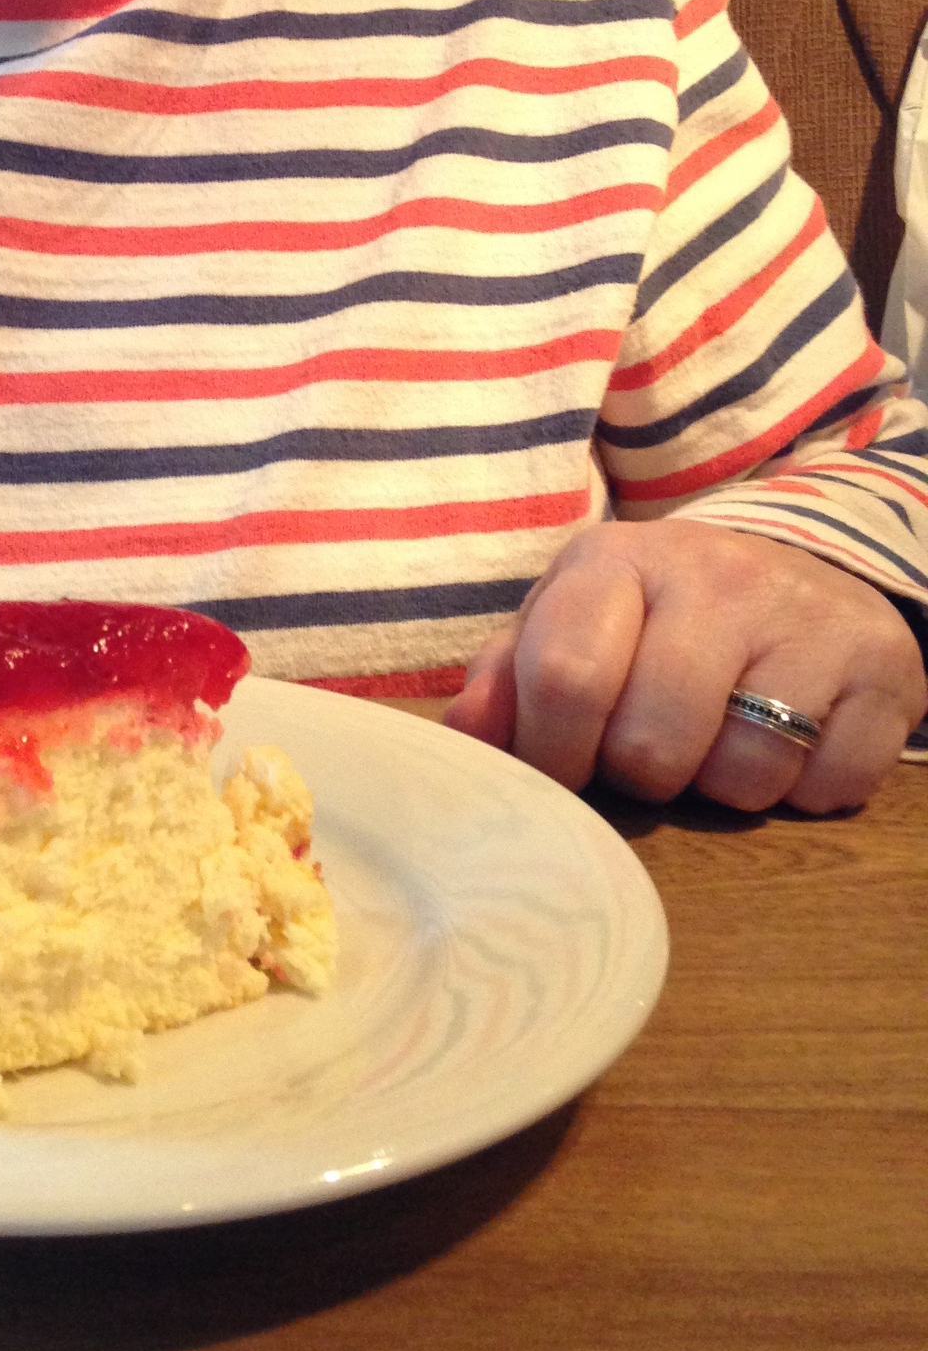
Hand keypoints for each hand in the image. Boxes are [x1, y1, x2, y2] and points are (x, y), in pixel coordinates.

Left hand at [444, 519, 927, 812]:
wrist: (791, 570)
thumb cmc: (651, 617)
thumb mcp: (567, 622)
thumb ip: (506, 677)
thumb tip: (466, 740)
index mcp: (616, 559)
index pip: (568, 677)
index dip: (554, 754)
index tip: (561, 769)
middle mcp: (715, 573)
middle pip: (652, 746)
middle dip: (639, 775)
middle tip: (649, 748)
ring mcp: (806, 616)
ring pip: (742, 776)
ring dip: (721, 787)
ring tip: (718, 738)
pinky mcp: (884, 665)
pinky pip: (827, 785)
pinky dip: (802, 790)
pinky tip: (789, 740)